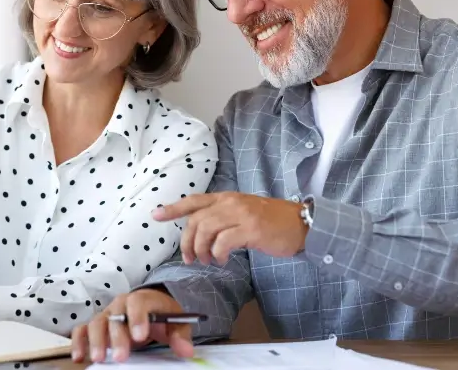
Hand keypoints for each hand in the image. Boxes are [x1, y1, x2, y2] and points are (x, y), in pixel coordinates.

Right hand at [70, 288, 193, 363]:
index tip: (140, 337)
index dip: (137, 318)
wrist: (152, 308)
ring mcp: (107, 314)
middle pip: (115, 315)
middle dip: (116, 337)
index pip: (138, 303)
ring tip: (98, 359)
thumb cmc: (163, 315)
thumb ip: (180, 335)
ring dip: (96, 341)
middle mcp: (121, 304)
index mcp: (142, 299)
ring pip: (96, 322)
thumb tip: (186, 351)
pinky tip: (79, 357)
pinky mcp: (97, 325)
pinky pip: (82, 330)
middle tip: (120, 357)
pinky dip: (79, 341)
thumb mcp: (177, 323)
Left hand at [152, 192, 307, 264]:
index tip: (156, 215)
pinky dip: (218, 253)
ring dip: (201, 249)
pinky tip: (222, 260)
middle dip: (187, 242)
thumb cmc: (271, 222)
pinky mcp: (251, 229)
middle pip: (196, 220)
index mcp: (227, 197)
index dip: (173, 208)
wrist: (301, 224)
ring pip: (206, 230)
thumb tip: (200, 234)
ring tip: (208, 261)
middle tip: (190, 258)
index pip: (194, 200)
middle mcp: (231, 202)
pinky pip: (224, 242)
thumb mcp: (243, 213)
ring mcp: (241, 214)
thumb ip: (222, 217)